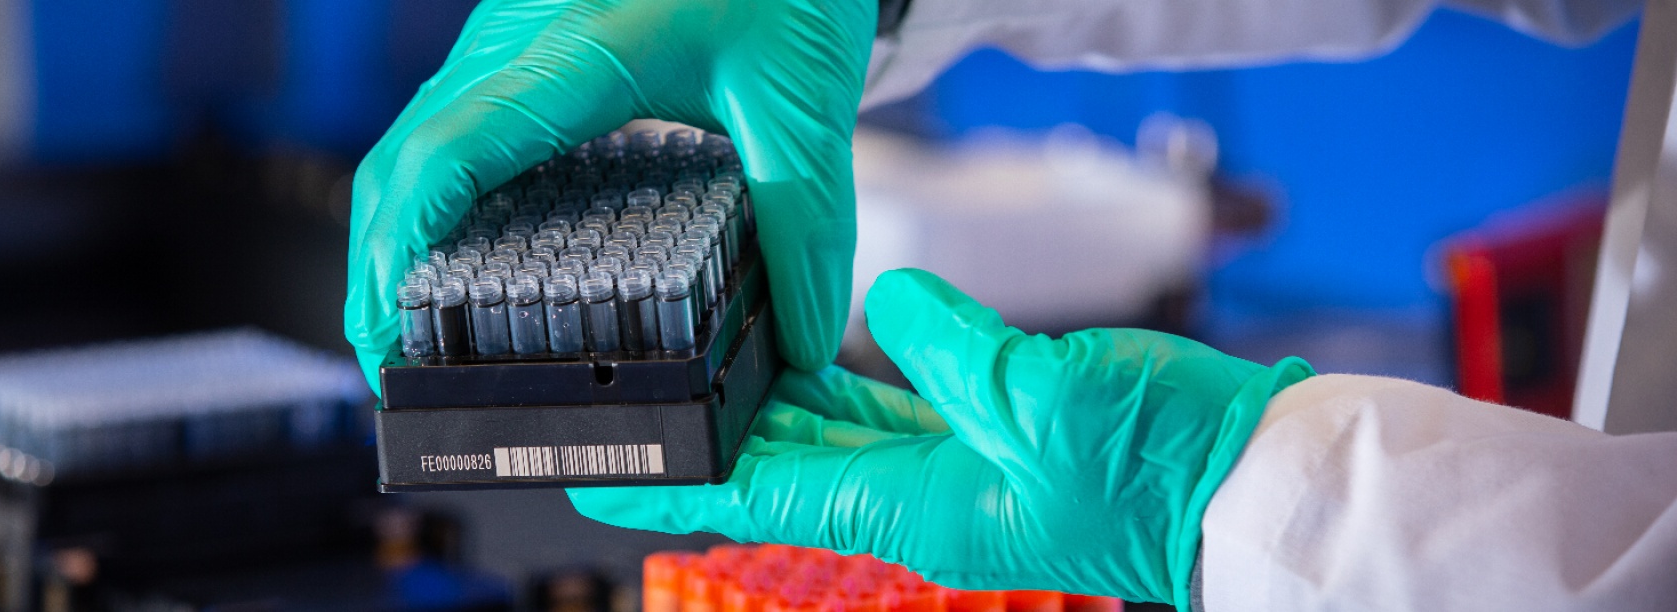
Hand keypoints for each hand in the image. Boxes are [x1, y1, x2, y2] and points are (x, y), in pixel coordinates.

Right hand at [347, 0, 875, 390]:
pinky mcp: (521, 42)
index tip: (386, 330)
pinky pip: (448, 118)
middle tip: (384, 361)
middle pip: (405, 154)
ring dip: (395, 226)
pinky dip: (430, 190)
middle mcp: (524, 36)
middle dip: (377, 262)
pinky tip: (454, 249)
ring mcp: (512, 34)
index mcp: (582, 49)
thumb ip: (805, 224)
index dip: (402, 246)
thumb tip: (801, 339)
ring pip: (414, 135)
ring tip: (407, 320)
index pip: (453, 151)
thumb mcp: (803, 103)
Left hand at [568, 269, 1313, 607]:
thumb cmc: (1162, 464)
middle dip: (709, 436)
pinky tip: (814, 358)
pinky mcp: (993, 445)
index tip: (602, 471)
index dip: (678, 480)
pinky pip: (892, 419)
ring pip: (832, 441)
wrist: (1251, 484)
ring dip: (768, 408)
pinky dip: (841, 391)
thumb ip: (954, 350)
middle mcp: (922, 503)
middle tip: (638, 399)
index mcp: (918, 509)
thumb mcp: (1048, 394)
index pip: (761, 494)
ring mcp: (957, 478)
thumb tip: (892, 307)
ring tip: (704, 364)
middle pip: (783, 466)